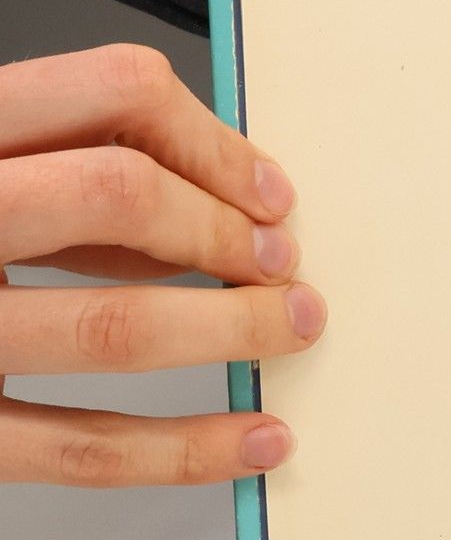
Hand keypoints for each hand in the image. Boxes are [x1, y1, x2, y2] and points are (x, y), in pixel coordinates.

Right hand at [1, 44, 325, 485]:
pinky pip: (78, 447)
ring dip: (230, 331)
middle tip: (282, 264)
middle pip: (116, 194)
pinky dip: (185, 449)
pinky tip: (253, 439)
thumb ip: (69, 165)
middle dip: (225, 230)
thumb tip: (225, 202)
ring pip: (110, 326)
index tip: (269, 190)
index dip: (214, 139)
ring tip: (291, 329)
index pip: (112, 90)